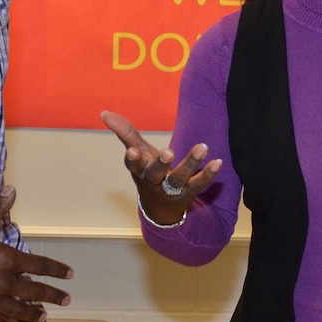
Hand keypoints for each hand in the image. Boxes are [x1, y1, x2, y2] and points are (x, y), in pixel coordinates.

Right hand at [0, 187, 73, 321]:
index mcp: (7, 260)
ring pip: (19, 310)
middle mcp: (4, 283)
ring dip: (34, 313)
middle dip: (54, 296)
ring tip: (45, 316)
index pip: (40, 266)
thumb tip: (11, 189)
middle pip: (36, 292)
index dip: (57, 270)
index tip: (70, 275)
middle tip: (67, 300)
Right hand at [101, 110, 222, 225]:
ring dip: (190, 163)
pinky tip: (217, 162)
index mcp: (139, 171)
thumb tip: (104, 112)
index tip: (133, 151)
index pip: (133, 166)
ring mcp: (171, 191)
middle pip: (156, 174)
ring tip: (202, 147)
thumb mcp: (137, 152)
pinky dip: (208, 174)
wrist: (161, 209)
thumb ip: (125, 133)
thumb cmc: (148, 172)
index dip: (133, 160)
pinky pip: (198, 185)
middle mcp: (153, 183)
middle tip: (169, 152)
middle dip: (161, 164)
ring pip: (180, 179)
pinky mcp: (188, 195)